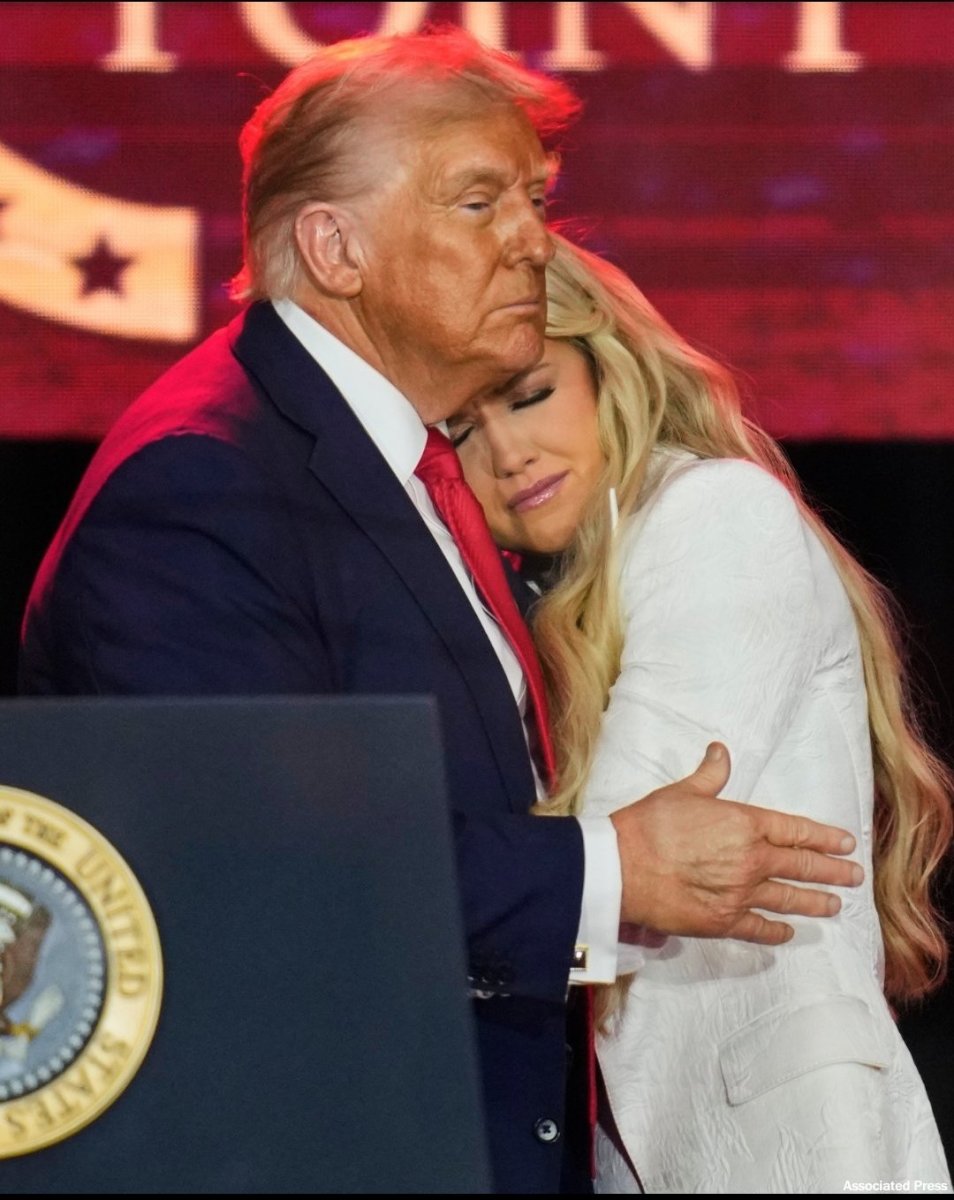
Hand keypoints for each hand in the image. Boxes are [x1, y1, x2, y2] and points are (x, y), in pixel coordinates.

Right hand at [610, 743, 862, 945]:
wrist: (622, 868)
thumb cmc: (649, 825)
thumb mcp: (682, 791)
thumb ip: (710, 775)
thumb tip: (720, 751)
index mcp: (744, 824)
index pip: (795, 830)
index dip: (824, 837)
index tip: (846, 844)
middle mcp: (751, 860)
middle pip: (801, 867)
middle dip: (832, 871)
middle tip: (854, 876)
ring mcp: (740, 894)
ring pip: (788, 899)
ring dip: (814, 902)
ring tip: (835, 905)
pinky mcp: (723, 921)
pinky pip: (759, 928)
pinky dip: (777, 932)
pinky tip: (789, 933)